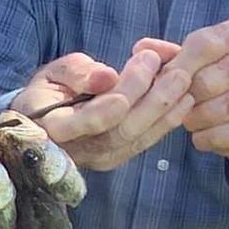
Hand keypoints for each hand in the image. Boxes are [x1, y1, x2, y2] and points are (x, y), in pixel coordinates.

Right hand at [10, 41, 192, 171]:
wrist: (44, 120)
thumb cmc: (49, 91)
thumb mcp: (54, 73)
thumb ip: (77, 73)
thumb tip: (107, 77)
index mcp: (53, 128)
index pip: (85, 122)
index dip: (114, 103)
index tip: (138, 71)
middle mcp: (78, 150)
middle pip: (119, 131)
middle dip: (151, 100)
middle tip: (176, 71)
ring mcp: (100, 158)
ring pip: (137, 137)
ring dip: (165, 108)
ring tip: (184, 80)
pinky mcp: (119, 157)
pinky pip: (146, 141)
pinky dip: (168, 120)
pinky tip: (184, 99)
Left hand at [159, 18, 228, 175]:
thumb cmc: (216, 83)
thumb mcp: (193, 63)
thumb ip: (167, 55)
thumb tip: (141, 49)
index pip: (205, 43)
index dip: (178, 65)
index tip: (162, 81)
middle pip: (210, 79)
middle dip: (185, 98)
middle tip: (175, 106)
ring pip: (222, 107)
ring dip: (196, 119)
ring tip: (187, 120)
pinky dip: (209, 137)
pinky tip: (200, 135)